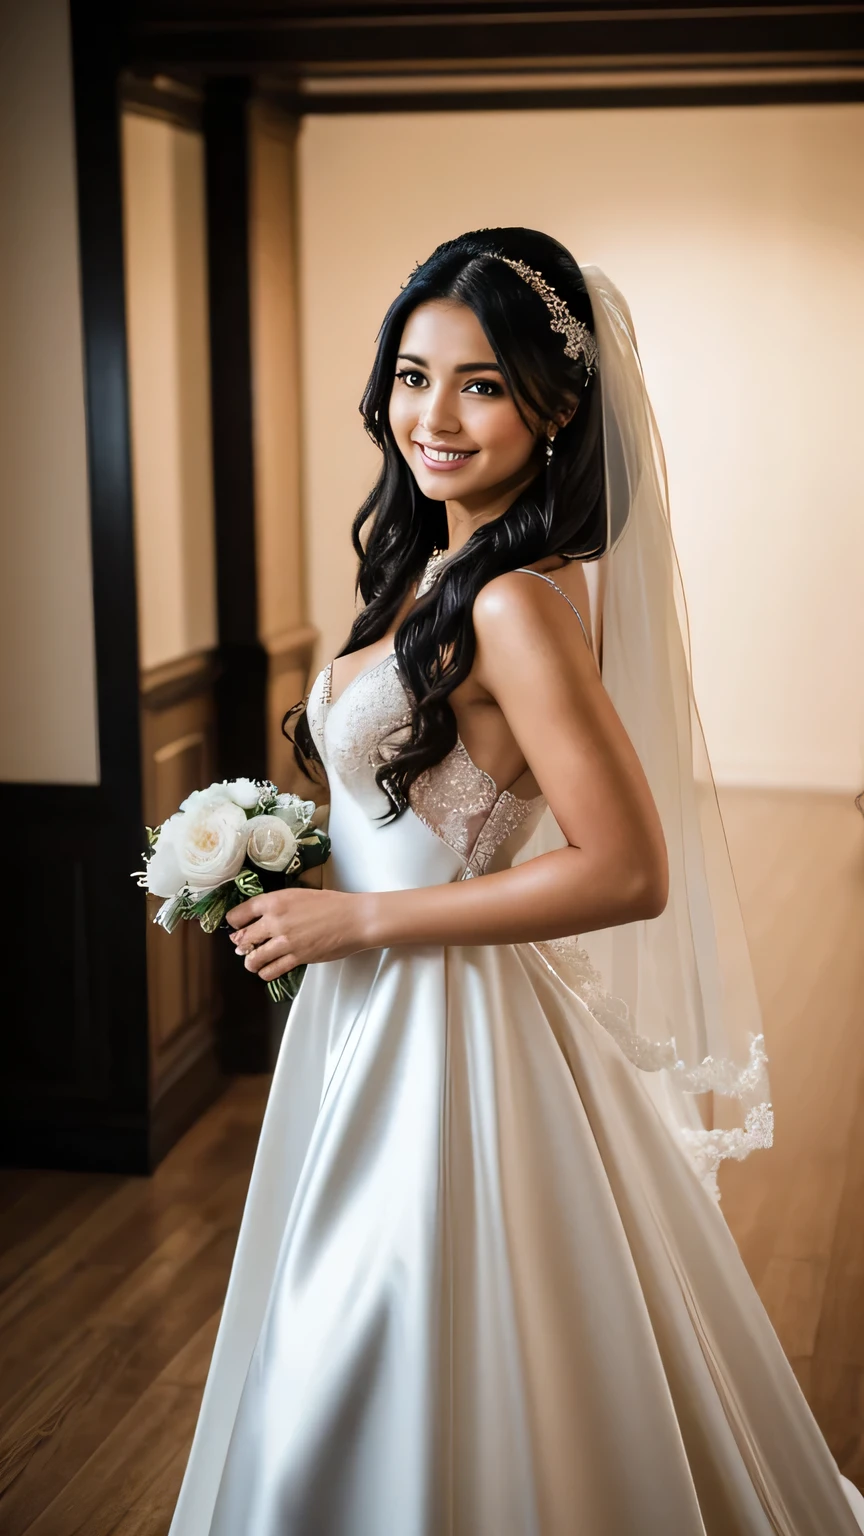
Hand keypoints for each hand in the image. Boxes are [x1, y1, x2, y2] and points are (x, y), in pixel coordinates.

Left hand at [226, 887, 373, 982]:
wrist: (353, 919)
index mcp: (274, 901)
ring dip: (251, 962)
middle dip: (241, 945)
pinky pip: (271, 971)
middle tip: (243, 946)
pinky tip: (268, 969)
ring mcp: (285, 942)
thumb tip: (261, 917)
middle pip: (242, 939)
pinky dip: (266, 972)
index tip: (235, 926)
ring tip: (253, 962)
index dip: (234, 922)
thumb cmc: (330, 903)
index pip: (239, 914)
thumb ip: (277, 905)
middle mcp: (275, 922)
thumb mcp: (298, 895)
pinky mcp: (296, 958)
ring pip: (253, 959)